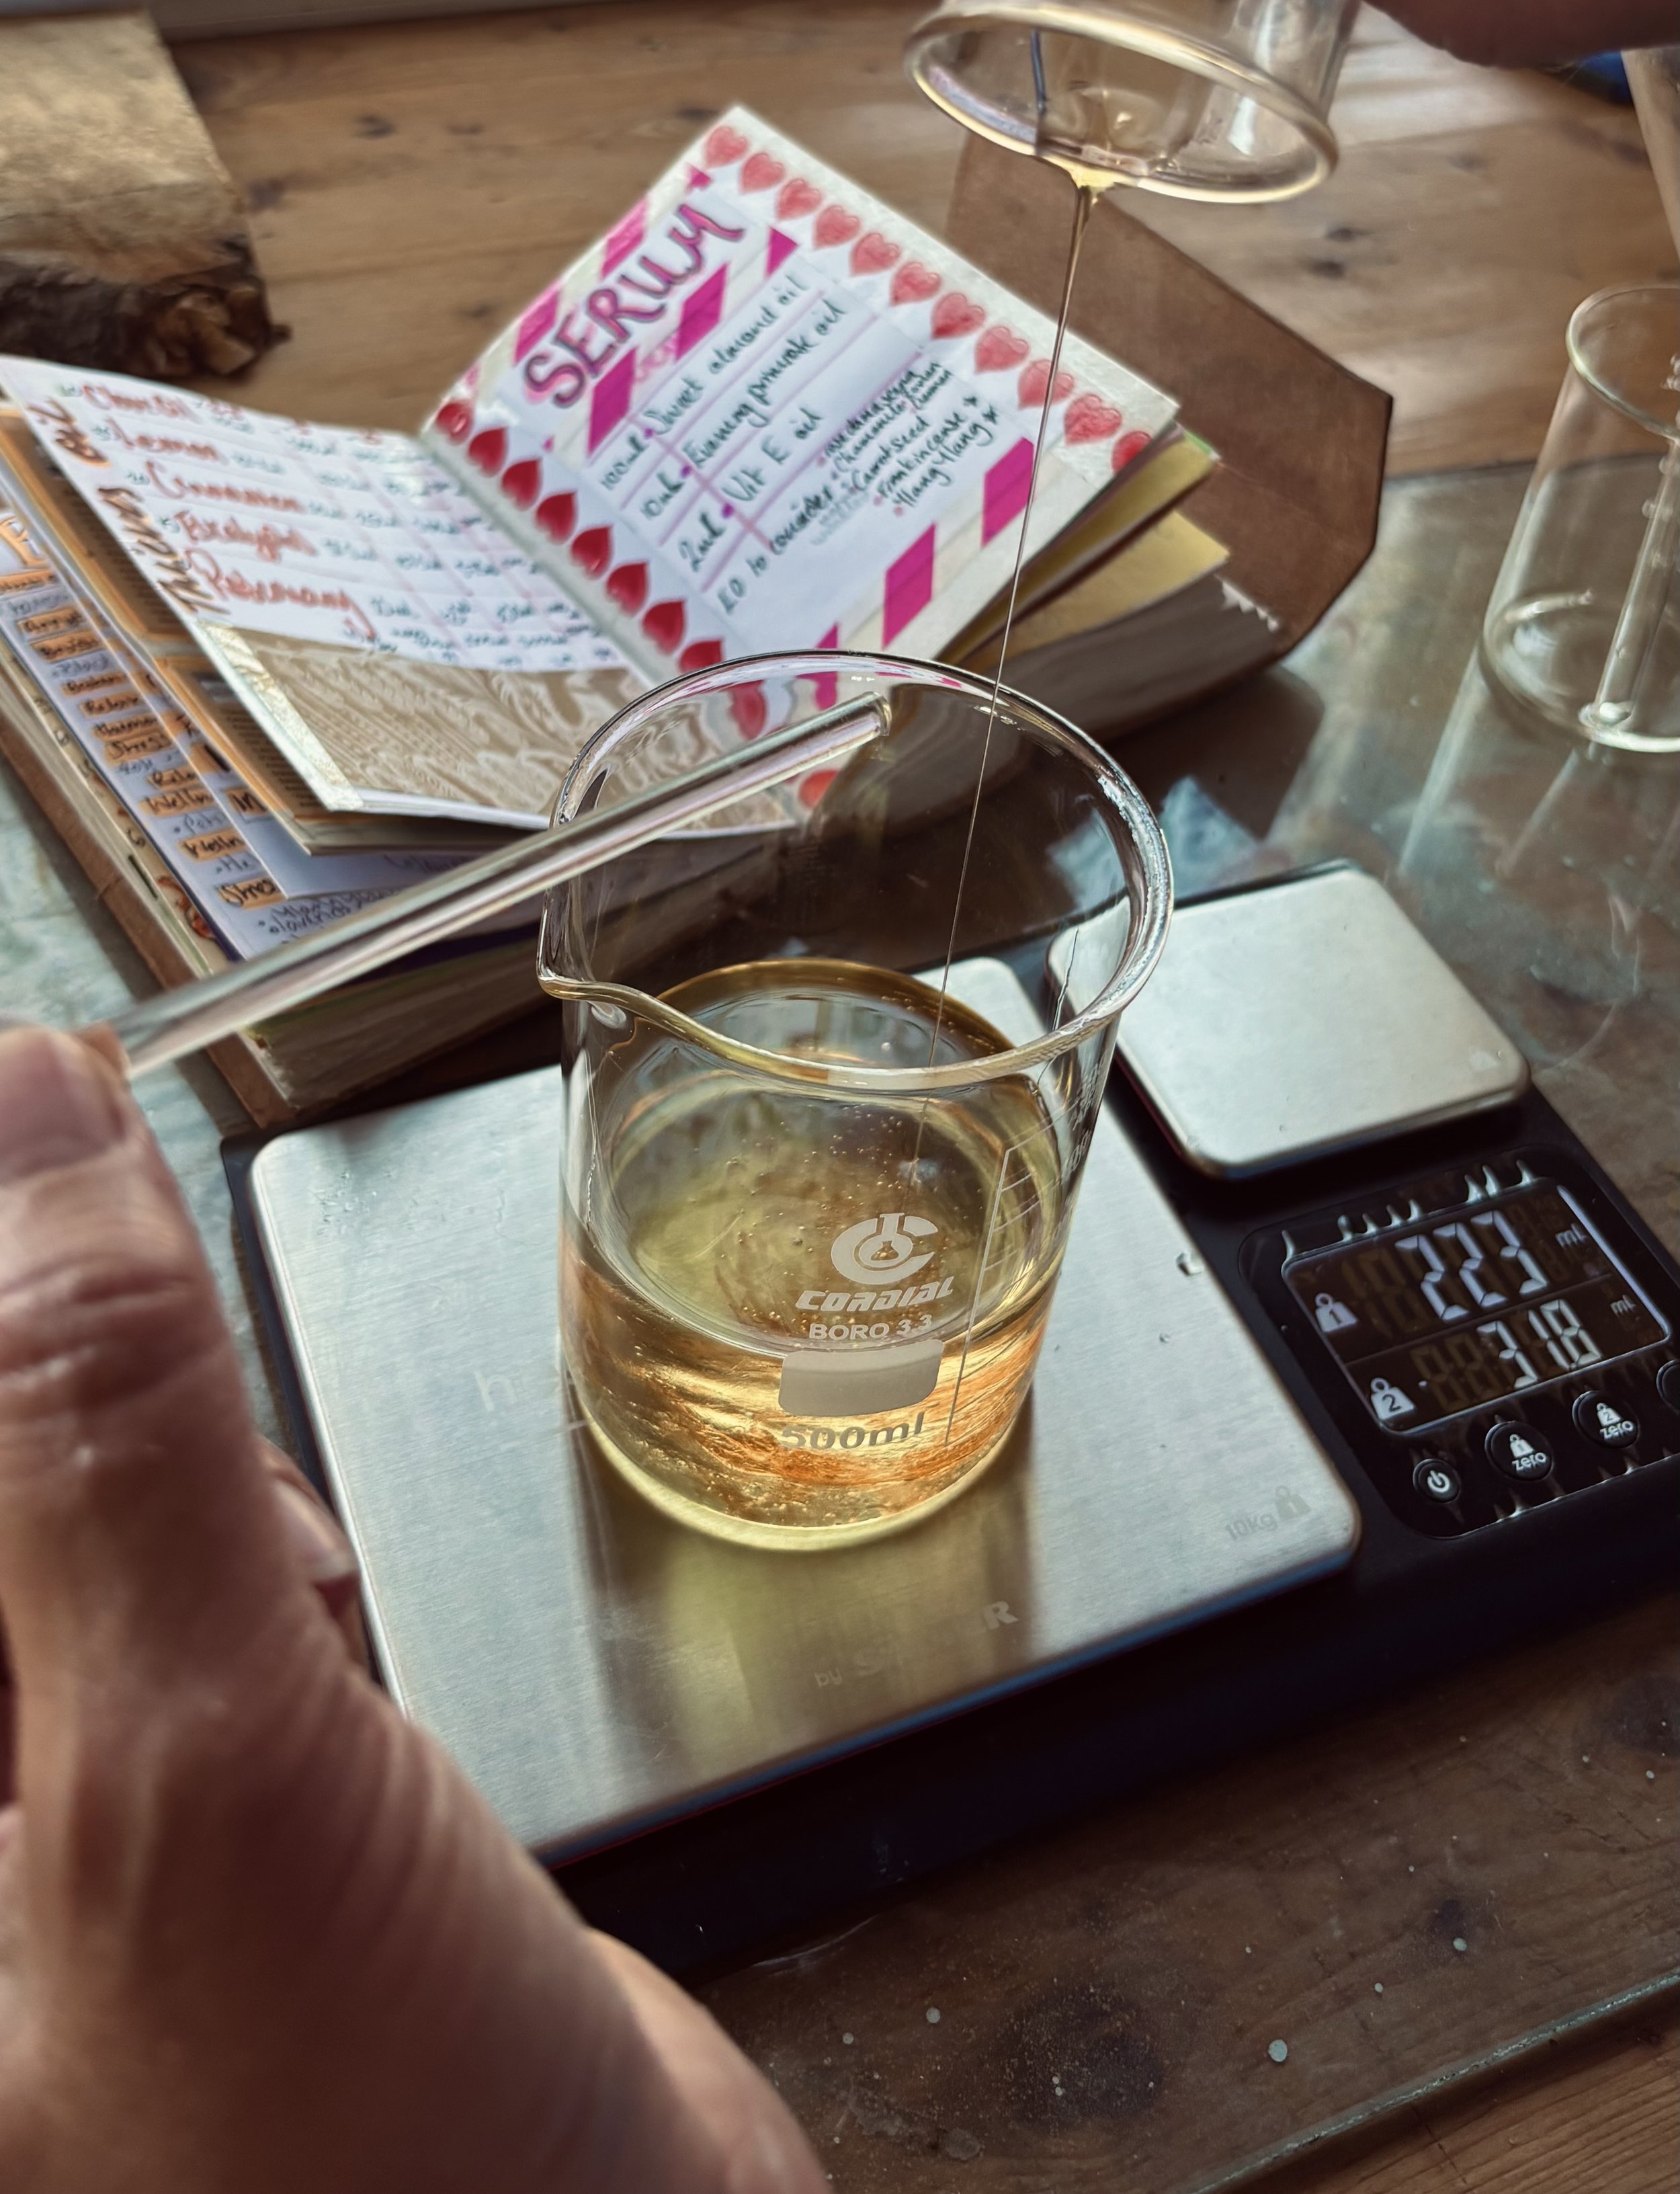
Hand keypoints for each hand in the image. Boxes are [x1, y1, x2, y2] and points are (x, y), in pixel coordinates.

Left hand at [0, 1029, 822, 2193]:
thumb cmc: (360, 2166)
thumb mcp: (191, 1763)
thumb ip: (93, 1418)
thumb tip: (31, 1104)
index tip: (49, 1128)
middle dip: (74, 1409)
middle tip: (243, 1537)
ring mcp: (46, 1800)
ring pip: (63, 1508)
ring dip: (176, 1498)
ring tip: (294, 1634)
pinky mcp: (169, 1795)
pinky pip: (157, 1582)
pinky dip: (246, 1571)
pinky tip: (319, 1650)